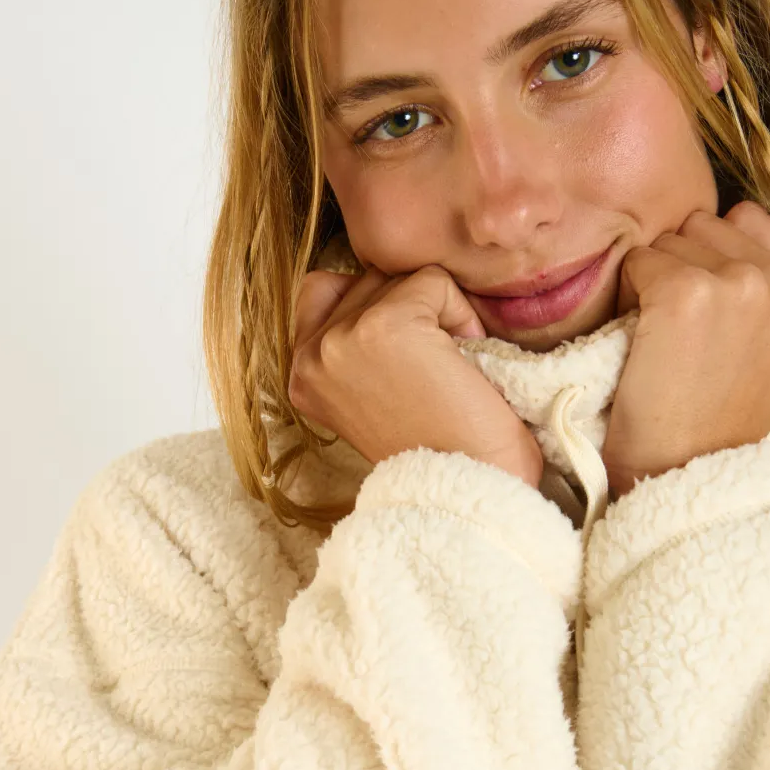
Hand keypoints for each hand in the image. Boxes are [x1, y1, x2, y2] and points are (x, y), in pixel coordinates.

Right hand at [289, 263, 544, 486]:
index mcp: (300, 376)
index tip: (408, 370)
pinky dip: (462, 316)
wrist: (469, 492)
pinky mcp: (382, 326)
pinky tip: (463, 366)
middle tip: (434, 375)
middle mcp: (308, 357)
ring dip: (439, 314)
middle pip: (367, 279)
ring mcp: (340, 340)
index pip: (324, 289)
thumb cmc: (439, 448)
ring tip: (448, 372)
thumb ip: (353, 342)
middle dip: (412, 312)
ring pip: (401, 278)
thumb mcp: (370, 394)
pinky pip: (434, 282)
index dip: (381, 310)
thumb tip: (376, 277)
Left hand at [601, 202, 769, 498]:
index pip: (747, 219)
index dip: (715, 258)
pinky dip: (628, 296)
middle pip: (704, 224)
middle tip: (684, 332)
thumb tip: (734, 228)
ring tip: (667, 339)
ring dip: (655, 279)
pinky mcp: (685, 293)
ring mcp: (738, 282)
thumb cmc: (719, 416)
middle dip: (685, 264)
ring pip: (669, 240)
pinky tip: (644, 342)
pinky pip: (637, 262)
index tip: (712, 312)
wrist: (684, 471)